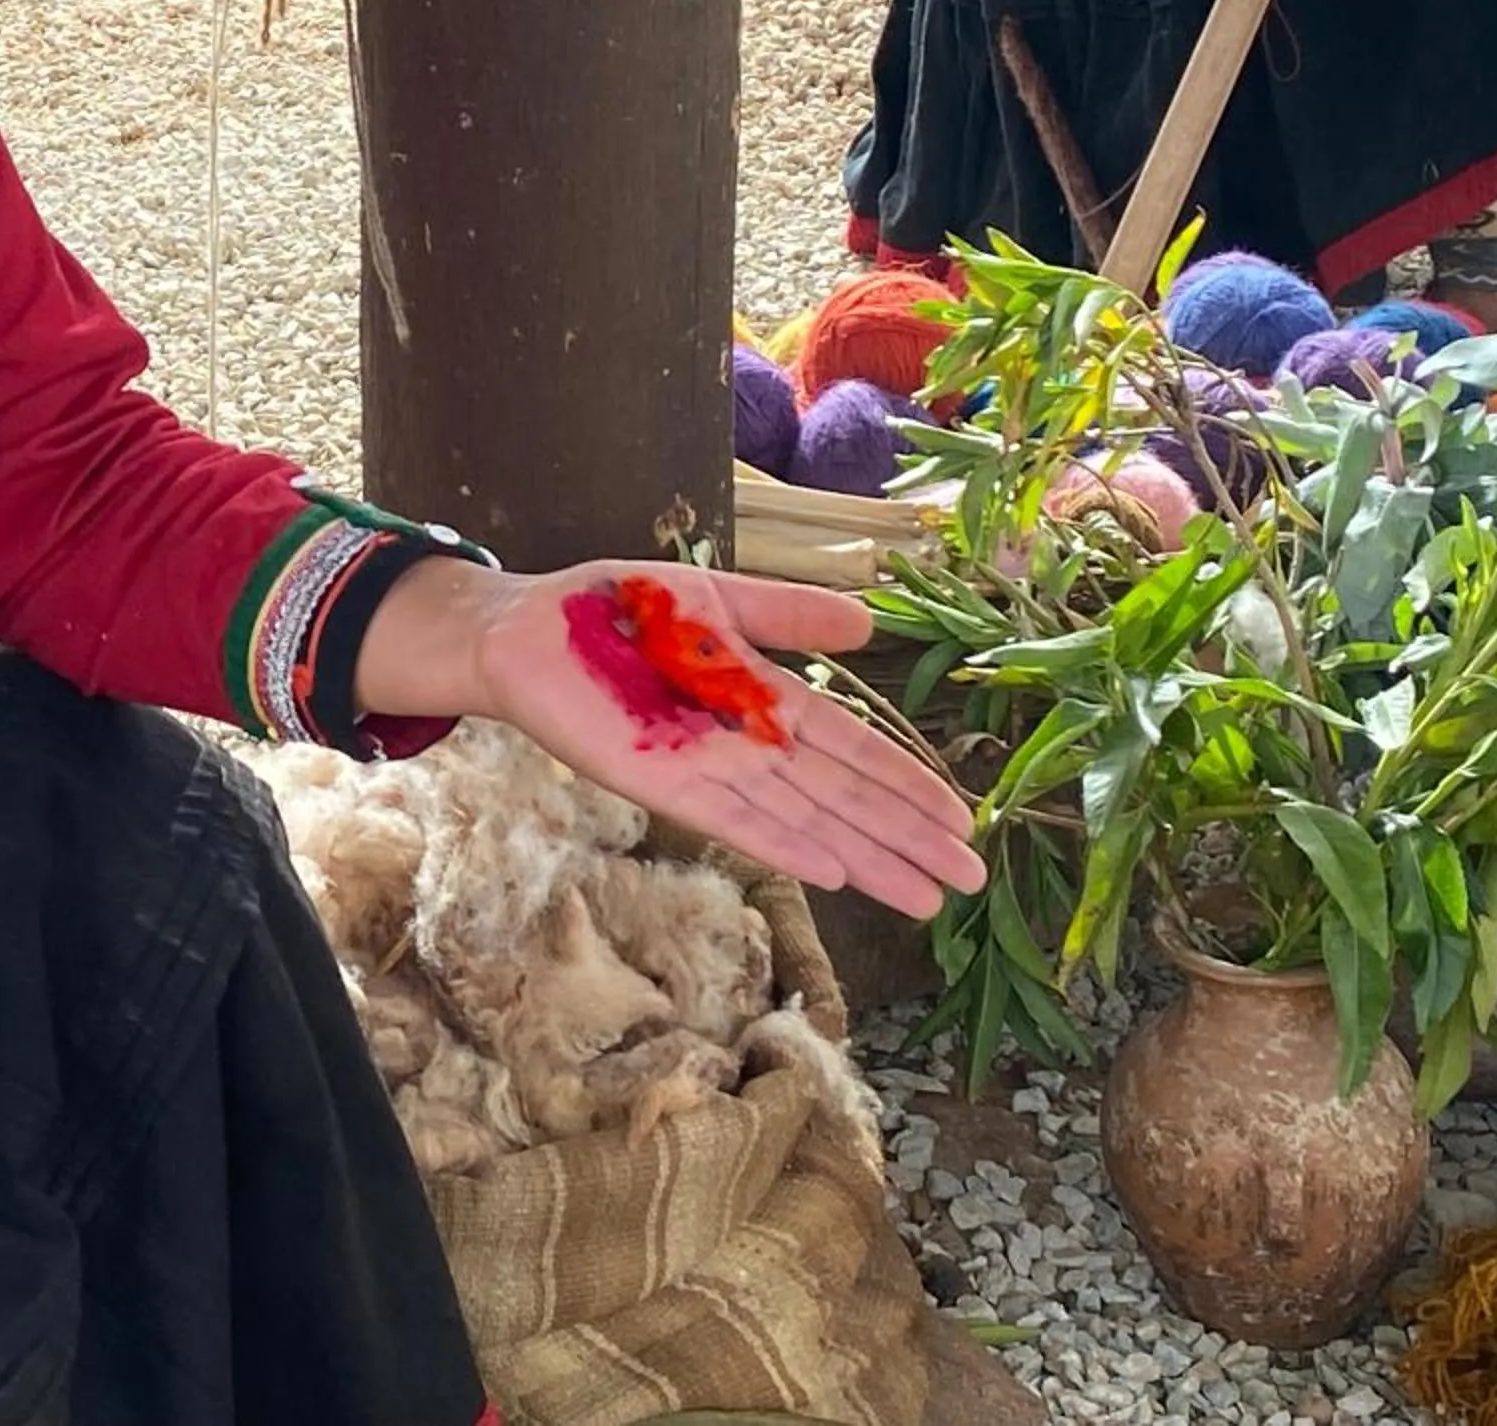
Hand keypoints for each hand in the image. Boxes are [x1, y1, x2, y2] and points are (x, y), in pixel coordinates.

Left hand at [360, 560, 987, 916]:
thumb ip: (790, 614)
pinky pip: (734, 821)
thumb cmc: (616, 611)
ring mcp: (707, 767)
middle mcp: (745, 743)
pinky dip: (784, 846)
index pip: (851, 748)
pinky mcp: (660, 781)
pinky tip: (835, 873)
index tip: (961, 819)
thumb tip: (870, 622)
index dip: (906, 783)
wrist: (525, 629)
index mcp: (763, 696)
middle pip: (841, 796)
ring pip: (803, 820)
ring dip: (865, 857)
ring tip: (925, 897)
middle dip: (906, 837)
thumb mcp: (719, 599)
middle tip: (970, 880)